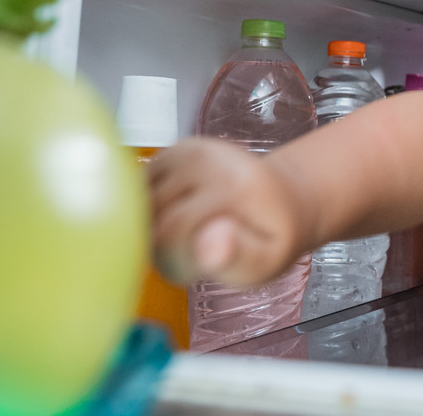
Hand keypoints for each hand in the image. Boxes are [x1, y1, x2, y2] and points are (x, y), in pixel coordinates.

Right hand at [147, 137, 305, 287]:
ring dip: (152, 228)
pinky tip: (174, 219)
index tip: (192, 273)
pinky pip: (139, 188)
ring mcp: (189, 149)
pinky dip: (148, 210)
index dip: (174, 259)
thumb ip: (240, 258)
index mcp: (235, 184)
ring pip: (140, 201)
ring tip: (185, 240)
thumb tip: (207, 244)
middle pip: (153, 213)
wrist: (282, 199)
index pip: (173, 229)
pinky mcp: (175, 150)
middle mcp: (209, 157)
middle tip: (188, 260)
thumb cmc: (270, 236)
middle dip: (162, 246)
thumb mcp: (267, 261)